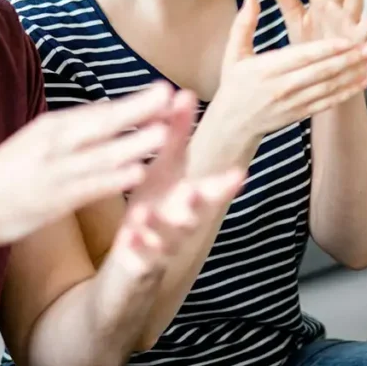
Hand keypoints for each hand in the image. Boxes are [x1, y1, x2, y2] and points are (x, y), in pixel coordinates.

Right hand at [0, 82, 174, 247]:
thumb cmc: (16, 170)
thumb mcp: (43, 139)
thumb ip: (79, 127)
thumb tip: (116, 108)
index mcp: (55, 126)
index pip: (100, 110)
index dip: (134, 101)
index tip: (166, 89)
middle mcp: (56, 144)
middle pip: (102, 125)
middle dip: (137, 110)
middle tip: (170, 97)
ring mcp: (56, 172)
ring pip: (100, 156)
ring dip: (132, 144)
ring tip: (164, 133)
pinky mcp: (54, 201)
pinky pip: (88, 189)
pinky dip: (112, 181)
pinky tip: (137, 174)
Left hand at [105, 90, 243, 276]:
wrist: (128, 274)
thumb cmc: (151, 215)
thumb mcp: (163, 172)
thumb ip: (176, 135)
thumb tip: (186, 91)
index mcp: (186, 197)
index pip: (209, 184)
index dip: (224, 180)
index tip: (238, 172)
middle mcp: (182, 223)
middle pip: (198, 211)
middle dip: (205, 199)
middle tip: (211, 186)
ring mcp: (162, 247)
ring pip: (172, 236)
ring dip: (169, 223)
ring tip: (161, 209)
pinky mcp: (139, 268)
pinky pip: (142, 259)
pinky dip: (139, 247)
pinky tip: (131, 236)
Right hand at [207, 0, 366, 140]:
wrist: (232, 125)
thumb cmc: (234, 84)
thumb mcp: (232, 53)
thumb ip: (243, 24)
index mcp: (267, 69)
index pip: (302, 57)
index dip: (326, 49)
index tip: (347, 40)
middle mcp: (283, 87)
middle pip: (322, 72)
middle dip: (350, 60)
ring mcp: (294, 103)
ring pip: (329, 87)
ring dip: (355, 75)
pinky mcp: (301, 114)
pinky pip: (328, 102)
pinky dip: (347, 93)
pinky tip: (364, 82)